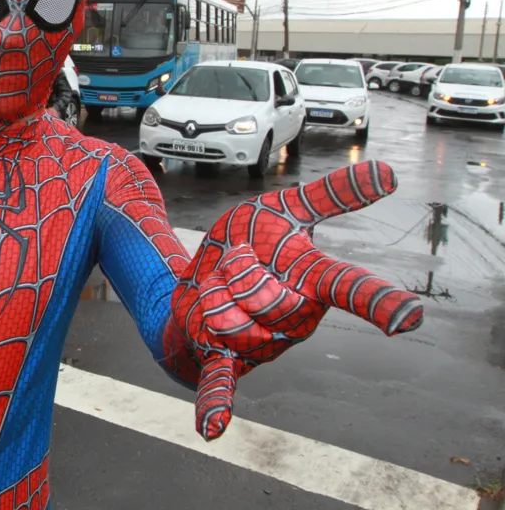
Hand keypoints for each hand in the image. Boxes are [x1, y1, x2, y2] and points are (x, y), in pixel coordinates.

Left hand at [171, 161, 422, 439]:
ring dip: (212, 289)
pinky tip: (212, 430)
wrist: (194, 279)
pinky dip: (216, 405)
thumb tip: (391, 173)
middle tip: (231, 260)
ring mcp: (259, 343)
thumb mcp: (280, 209)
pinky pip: (220, 384)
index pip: (349, 289)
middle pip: (263, 293)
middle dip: (234, 267)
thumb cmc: (244, 245)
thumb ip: (329, 196)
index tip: (409, 321)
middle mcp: (294, 320)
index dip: (376, 303)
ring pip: (230, 315)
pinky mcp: (220, 358)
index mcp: (311, 283)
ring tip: (216, 286)